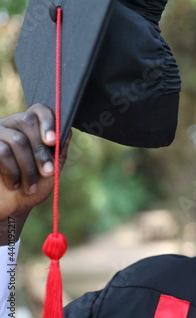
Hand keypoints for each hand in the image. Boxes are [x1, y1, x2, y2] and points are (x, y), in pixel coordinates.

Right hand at [0, 104, 69, 238]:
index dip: (48, 121)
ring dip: (28, 167)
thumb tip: (67, 129)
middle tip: (48, 173)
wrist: (10, 207)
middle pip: (28, 122)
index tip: (53, 141)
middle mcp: (10, 125)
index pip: (39, 110)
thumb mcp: (52, 170)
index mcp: (30, 127)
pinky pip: (2, 151)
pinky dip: (13, 171)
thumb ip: (59, 150)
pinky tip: (14, 184)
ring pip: (17, 140)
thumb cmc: (34, 187)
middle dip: (41, 151)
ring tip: (30, 186)